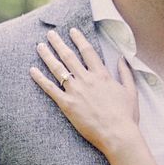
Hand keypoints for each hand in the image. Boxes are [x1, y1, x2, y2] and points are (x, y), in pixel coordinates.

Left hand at [31, 27, 140, 157]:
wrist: (117, 134)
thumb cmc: (126, 115)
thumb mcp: (131, 91)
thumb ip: (126, 73)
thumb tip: (122, 57)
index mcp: (102, 75)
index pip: (87, 51)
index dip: (79, 39)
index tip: (72, 31)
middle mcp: (87, 79)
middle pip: (69, 56)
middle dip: (58, 43)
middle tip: (50, 34)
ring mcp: (75, 91)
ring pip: (58, 69)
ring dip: (47, 56)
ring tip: (39, 46)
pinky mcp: (67, 104)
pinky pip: (50, 89)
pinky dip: (40, 79)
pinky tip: (32, 70)